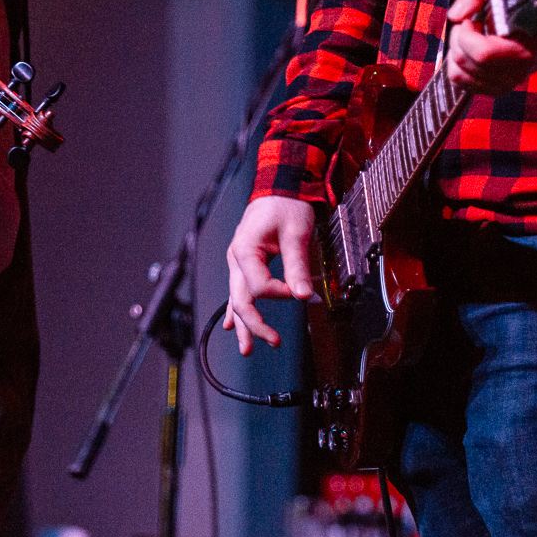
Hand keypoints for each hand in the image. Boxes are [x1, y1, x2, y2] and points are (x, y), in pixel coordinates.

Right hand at [224, 195, 316, 354]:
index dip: (280, 294)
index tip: (301, 293)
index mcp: (244, 250)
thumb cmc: (286, 205)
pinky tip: (232, 326)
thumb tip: (304, 296)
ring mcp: (238, 262)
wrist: (280, 186)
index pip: (259, 286)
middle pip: (241, 299)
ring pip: (236, 299)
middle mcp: (236, 258)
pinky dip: (237, 310)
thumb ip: (297, 267)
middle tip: (273, 341)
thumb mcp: (296, 234)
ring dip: (244, 324)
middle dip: (255, 324)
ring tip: (248, 349)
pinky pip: (238, 291)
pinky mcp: (245, 264)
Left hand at [445, 0, 536, 93]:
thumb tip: (454, 15)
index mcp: (524, 49)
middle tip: (473, 24)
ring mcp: (505, 84)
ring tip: (473, 38)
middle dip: (458, 37)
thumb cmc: (524, 4)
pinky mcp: (496, 89)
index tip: (474, 18)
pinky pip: (460, 83)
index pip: (482, 53)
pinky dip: (457, 66)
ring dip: (456, 51)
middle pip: (464, 60)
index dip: (467, 32)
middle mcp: (516, 72)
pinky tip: (470, 51)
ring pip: (457, 74)